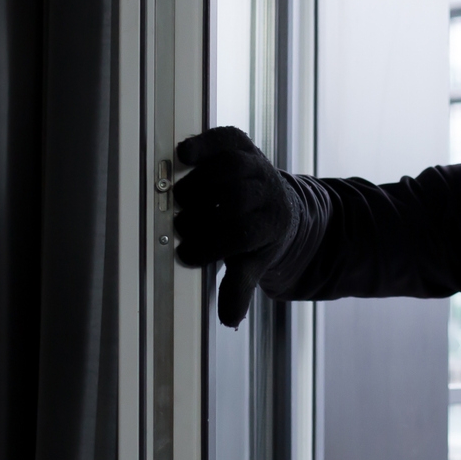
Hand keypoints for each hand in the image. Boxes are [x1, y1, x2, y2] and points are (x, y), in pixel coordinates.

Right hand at [172, 127, 294, 328]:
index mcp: (273, 224)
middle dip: (202, 216)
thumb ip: (239, 287)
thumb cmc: (259, 238)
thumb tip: (229, 320)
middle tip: (181, 227)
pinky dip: (204, 143)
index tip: (186, 255)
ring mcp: (257, 165)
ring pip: (229, 168)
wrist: (280, 205)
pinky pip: (224, 139)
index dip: (211, 246)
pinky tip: (183, 154)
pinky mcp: (242, 145)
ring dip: (199, 184)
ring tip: (180, 200)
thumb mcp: (253, 264)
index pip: (242, 234)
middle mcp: (269, 191)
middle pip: (234, 199)